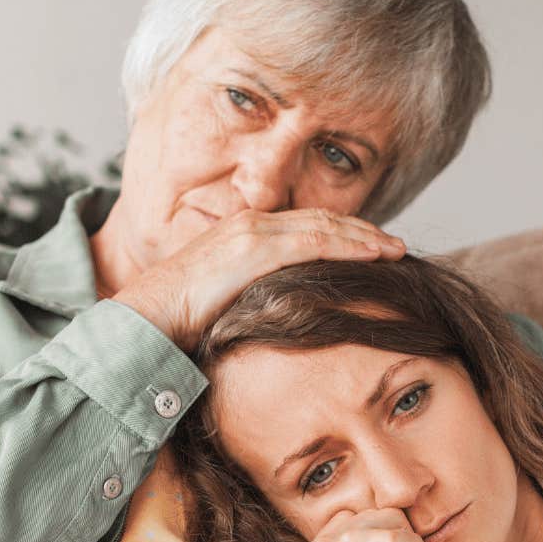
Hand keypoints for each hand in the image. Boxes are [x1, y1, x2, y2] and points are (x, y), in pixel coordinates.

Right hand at [115, 207, 405, 349]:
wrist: (145, 318)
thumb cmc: (179, 320)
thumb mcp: (228, 302)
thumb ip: (256, 296)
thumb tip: (282, 314)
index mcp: (246, 234)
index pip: (307, 227)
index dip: (345, 234)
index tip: (375, 247)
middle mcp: (252, 224)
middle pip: (322, 220)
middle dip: (363, 231)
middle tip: (397, 246)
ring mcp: (253, 233)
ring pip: (324, 227)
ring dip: (365, 237)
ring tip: (396, 250)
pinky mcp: (253, 249)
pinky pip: (313, 242)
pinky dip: (348, 245)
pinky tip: (374, 254)